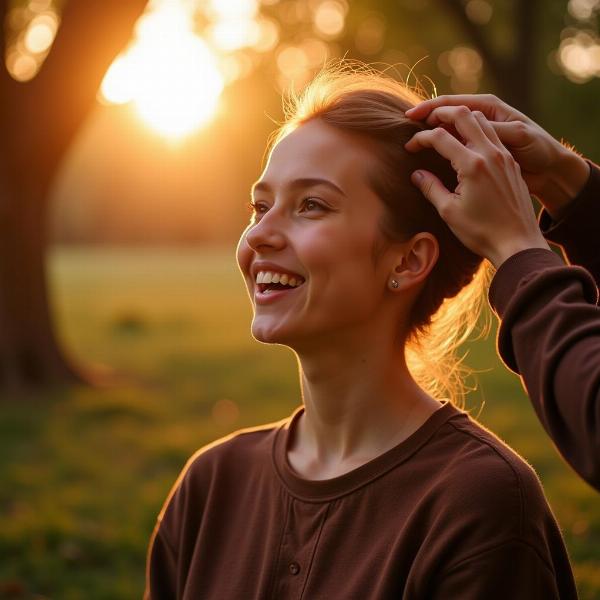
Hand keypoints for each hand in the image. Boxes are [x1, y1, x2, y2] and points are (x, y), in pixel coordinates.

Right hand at [406, 95, 589, 219]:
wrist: (518, 243)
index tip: (409, 147)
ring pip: (481, 120)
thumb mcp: (450, 211)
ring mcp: (503, 156)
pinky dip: (476, 131)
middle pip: (464, 115)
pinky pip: (492, 135)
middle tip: (425, 121)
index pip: (441, 137)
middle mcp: (490, 153)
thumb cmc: (482, 231)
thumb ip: (431, 188)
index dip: (421, 138)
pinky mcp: (511, 163)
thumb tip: (417, 174)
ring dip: (460, 119)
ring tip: (444, 129)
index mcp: (472, 165)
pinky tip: (465, 144)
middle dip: (441, 114)